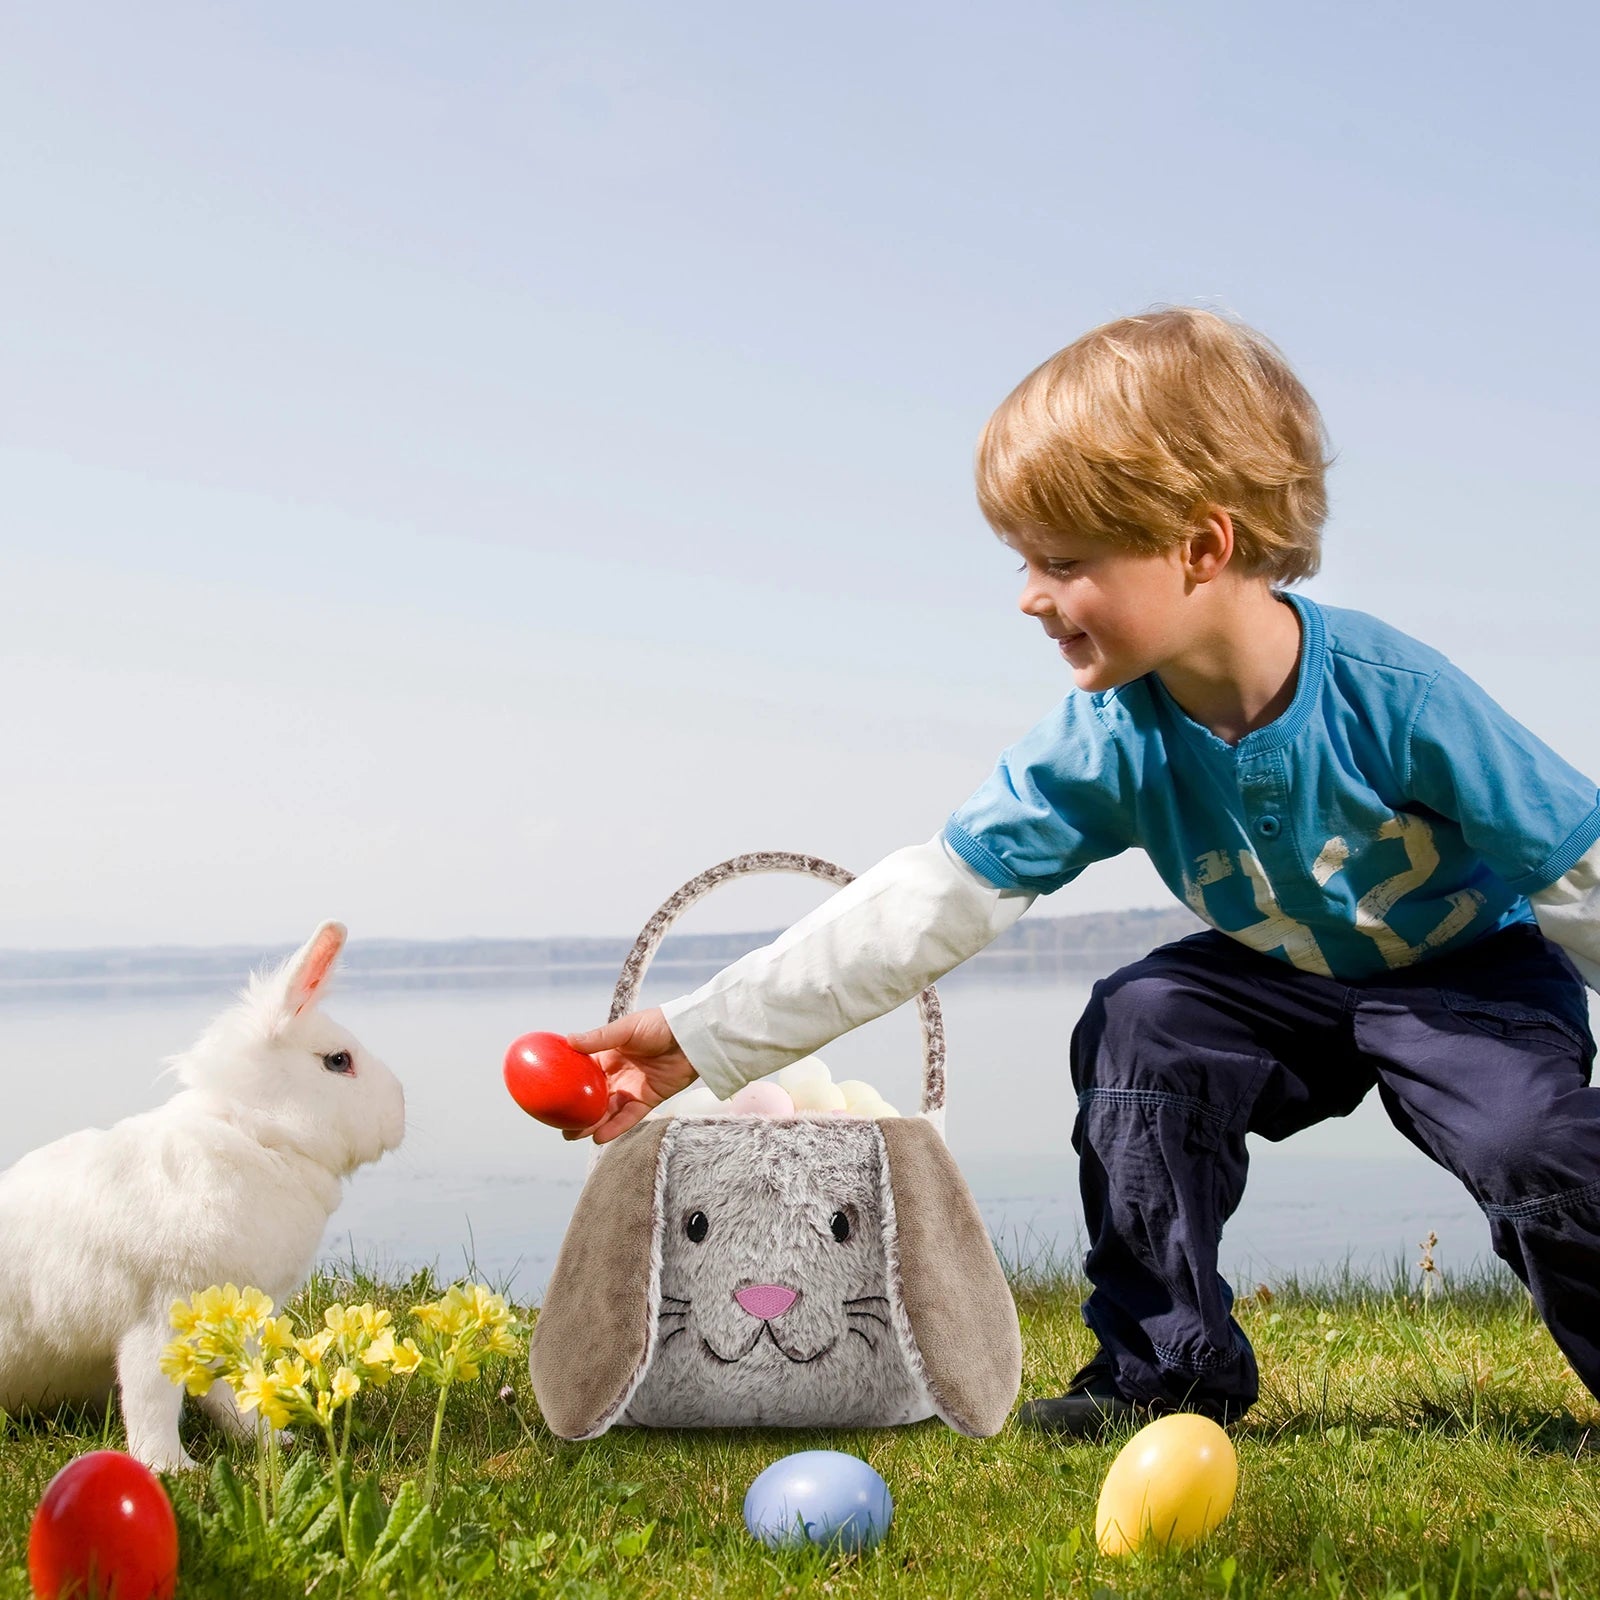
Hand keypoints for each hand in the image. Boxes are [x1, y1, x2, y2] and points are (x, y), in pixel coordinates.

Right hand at [565, 1008, 697, 1142]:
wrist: (691, 1036)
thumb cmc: (659, 1025)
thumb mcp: (626, 1028)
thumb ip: (599, 1038)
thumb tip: (569, 1040)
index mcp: (609, 1056)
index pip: (583, 1073)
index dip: (568, 1083)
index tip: (551, 1094)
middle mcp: (618, 1074)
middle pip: (593, 1097)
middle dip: (577, 1110)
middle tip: (558, 1122)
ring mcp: (632, 1088)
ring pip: (608, 1110)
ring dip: (592, 1123)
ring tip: (572, 1135)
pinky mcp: (648, 1100)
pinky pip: (629, 1117)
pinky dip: (615, 1127)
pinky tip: (599, 1136)